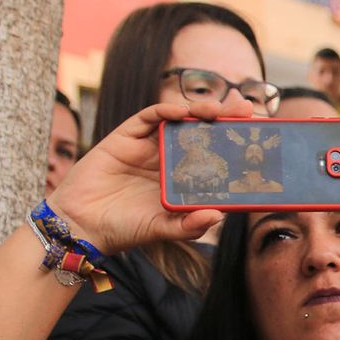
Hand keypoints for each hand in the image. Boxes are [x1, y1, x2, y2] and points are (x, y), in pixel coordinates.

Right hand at [48, 98, 250, 253]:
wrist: (82, 225)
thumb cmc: (125, 229)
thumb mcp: (163, 230)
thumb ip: (190, 226)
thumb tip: (218, 215)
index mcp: (185, 179)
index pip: (216, 156)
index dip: (235, 144)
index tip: (258, 137)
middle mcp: (170, 159)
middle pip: (204, 132)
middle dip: (226, 119)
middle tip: (248, 109)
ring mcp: (149, 146)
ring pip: (181, 121)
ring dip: (201, 111)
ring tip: (220, 110)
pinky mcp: (126, 138)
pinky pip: (148, 117)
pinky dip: (165, 112)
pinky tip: (181, 112)